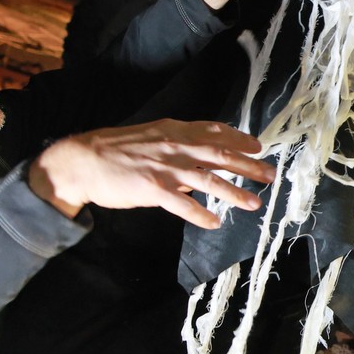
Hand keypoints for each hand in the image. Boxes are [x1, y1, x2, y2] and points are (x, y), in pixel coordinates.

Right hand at [28, 119, 274, 227]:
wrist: (83, 161)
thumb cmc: (116, 150)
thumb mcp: (151, 136)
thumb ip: (177, 143)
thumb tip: (201, 155)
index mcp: (174, 130)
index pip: (215, 131)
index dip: (240, 138)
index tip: (258, 147)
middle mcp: (175, 146)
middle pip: (221, 155)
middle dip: (249, 165)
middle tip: (270, 174)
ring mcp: (165, 168)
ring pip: (209, 181)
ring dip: (235, 192)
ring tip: (255, 203)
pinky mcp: (154, 189)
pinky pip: (184, 205)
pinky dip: (201, 215)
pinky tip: (215, 223)